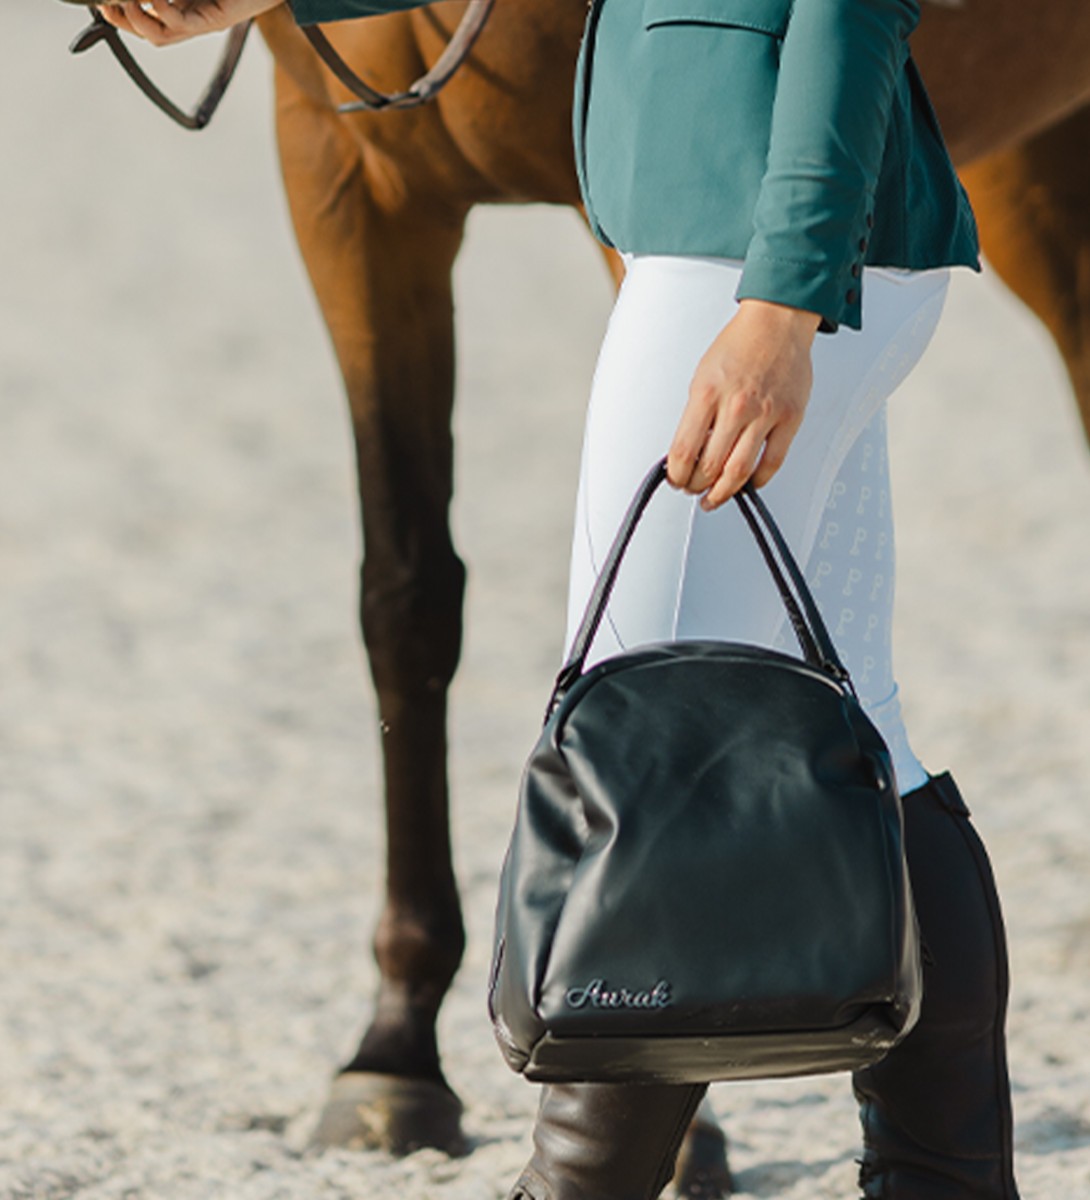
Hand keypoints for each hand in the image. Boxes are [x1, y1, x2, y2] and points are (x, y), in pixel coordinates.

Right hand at [98, 0, 281, 45]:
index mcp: (187, 8)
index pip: (149, 20)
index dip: (124, 17)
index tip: (104, 5)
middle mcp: (195, 20)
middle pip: (152, 34)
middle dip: (125, 23)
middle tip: (107, 7)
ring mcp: (205, 22)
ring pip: (163, 35)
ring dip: (139, 21)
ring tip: (126, 1)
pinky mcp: (216, 20)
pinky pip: (182, 22)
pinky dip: (161, 10)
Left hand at [666, 298, 820, 509]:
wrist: (777, 322)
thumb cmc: (739, 346)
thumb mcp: (702, 376)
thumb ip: (696, 415)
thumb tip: (688, 451)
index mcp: (707, 394)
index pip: (684, 450)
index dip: (677, 475)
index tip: (676, 480)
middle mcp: (736, 406)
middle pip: (710, 466)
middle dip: (696, 486)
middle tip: (694, 490)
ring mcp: (765, 413)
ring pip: (739, 471)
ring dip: (723, 492)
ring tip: (714, 497)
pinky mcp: (790, 418)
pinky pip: (772, 462)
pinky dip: (758, 480)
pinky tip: (748, 483)